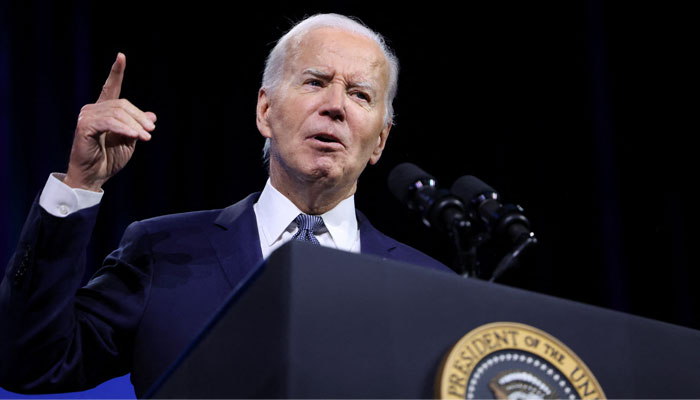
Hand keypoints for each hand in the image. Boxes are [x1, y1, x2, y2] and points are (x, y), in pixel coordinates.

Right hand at [64, 53, 156, 190]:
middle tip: (151, 131)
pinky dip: (124, 128)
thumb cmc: (110, 159)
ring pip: (117, 113)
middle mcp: (93, 109)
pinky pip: (109, 122)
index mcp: (104, 110)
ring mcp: (87, 116)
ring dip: (135, 125)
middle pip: (122, 103)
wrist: (94, 176)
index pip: (110, 87)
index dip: (116, 72)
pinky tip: (135, 135)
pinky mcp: (84, 126)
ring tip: (146, 137)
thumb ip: (138, 126)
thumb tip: (151, 115)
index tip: (121, 56)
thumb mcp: (130, 140)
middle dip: (139, 117)